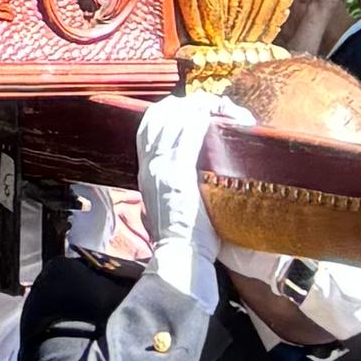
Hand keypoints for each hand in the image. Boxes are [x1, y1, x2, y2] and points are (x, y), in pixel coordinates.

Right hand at [136, 89, 225, 271]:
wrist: (178, 257)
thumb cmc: (177, 241)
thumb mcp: (161, 208)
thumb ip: (166, 189)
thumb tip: (178, 185)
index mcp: (145, 172)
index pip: (148, 128)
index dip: (165, 112)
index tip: (183, 108)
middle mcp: (151, 165)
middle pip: (160, 117)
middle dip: (181, 104)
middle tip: (203, 103)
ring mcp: (164, 167)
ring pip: (175, 120)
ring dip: (196, 107)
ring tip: (215, 105)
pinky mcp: (180, 172)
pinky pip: (188, 134)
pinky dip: (199, 119)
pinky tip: (212, 113)